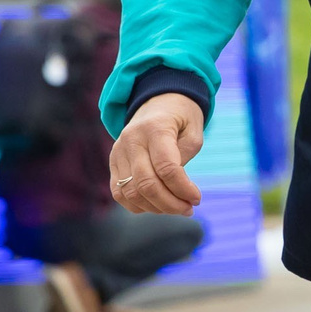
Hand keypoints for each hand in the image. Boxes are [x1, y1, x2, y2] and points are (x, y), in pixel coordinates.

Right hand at [108, 92, 204, 215]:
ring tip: (176, 208)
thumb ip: (184, 158)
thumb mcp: (194, 132)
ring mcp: (118, 151)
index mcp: (155, 128)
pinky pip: (119, 193)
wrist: (157, 102)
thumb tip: (175, 189)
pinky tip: (157, 205)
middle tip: (188, 209)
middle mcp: (132, 140)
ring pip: (131, 193)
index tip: (197, 198)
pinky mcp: (113, 162)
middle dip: (170, 204)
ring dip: (156, 208)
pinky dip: (138, 205)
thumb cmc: (181, 118)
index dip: (183, 189)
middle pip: (146, 184)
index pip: (166, 168)